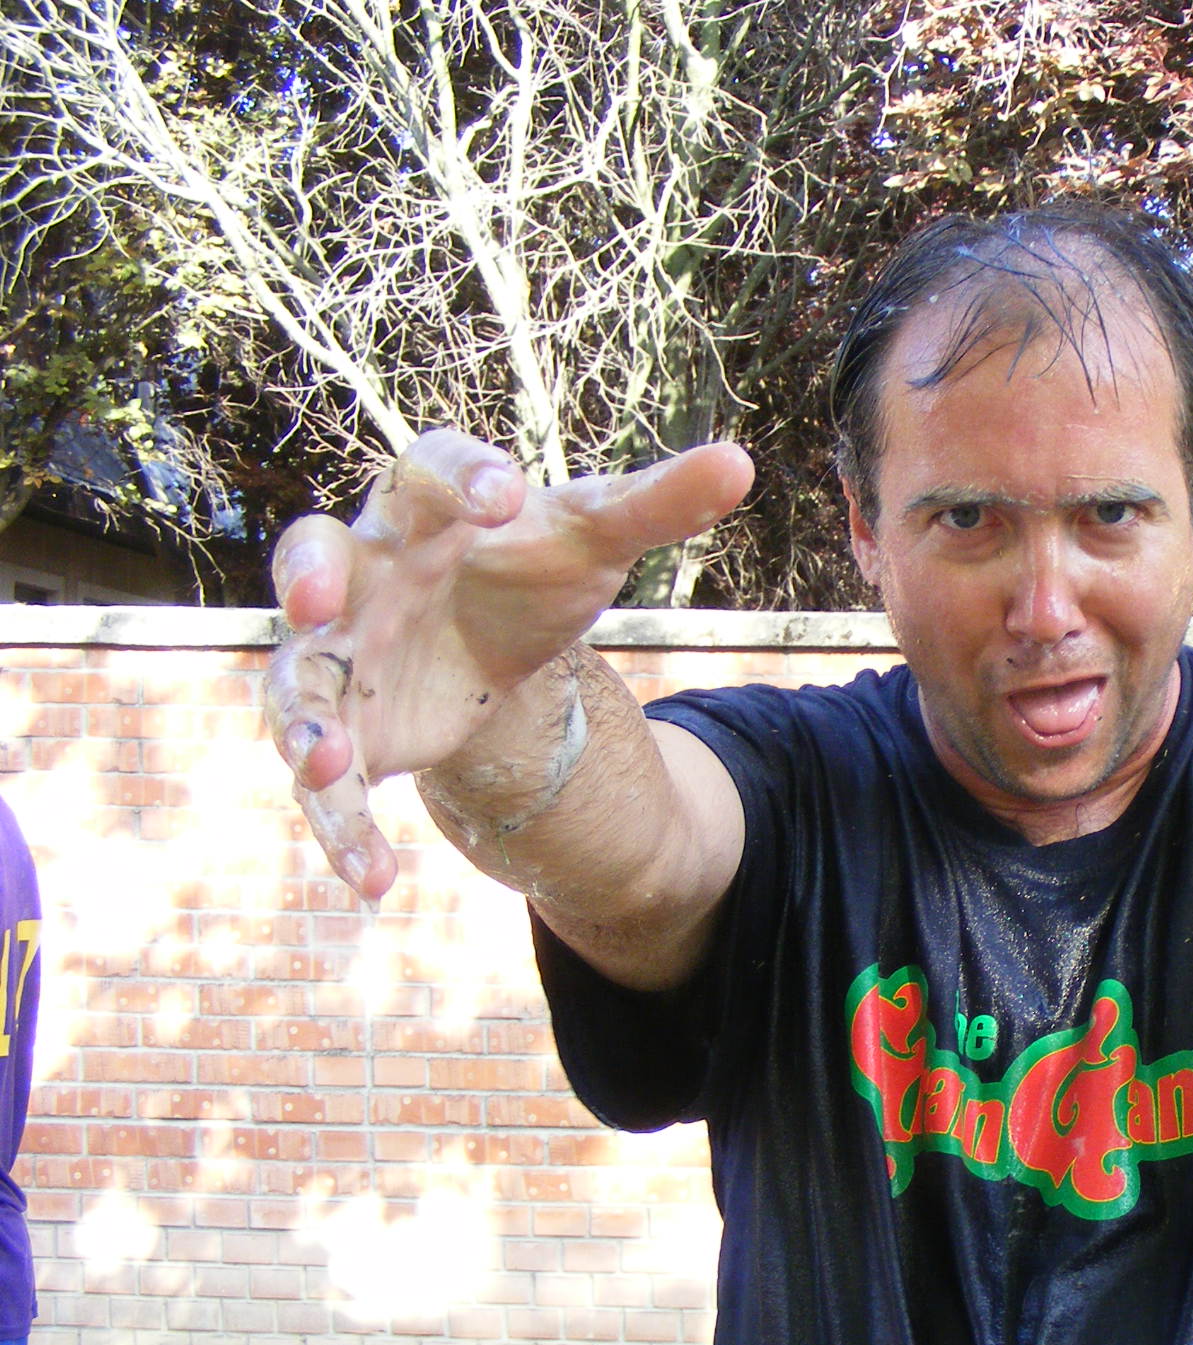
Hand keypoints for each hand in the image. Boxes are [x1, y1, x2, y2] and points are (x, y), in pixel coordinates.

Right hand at [266, 430, 753, 896]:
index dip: (458, 478)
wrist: (489, 639)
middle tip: (313, 598)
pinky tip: (373, 881)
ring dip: (303, 722)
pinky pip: (326, 782)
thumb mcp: (595, 536)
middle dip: (306, 577)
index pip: (427, 470)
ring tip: (327, 761)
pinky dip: (341, 830)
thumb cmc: (531, 564)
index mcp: (428, 506)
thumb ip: (658, 502)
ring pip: (299, 682)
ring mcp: (341, 653)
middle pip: (312, 557)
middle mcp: (363, 571)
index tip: (502, 493)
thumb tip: (740, 462)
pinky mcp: (346, 728)